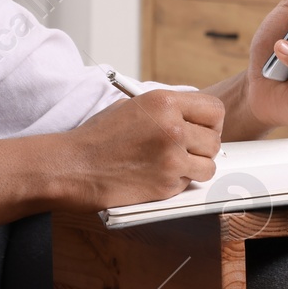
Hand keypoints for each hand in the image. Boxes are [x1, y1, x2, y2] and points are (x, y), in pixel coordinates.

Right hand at [53, 89, 224, 212]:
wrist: (73, 166)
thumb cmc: (97, 137)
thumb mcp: (132, 106)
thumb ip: (165, 109)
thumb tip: (189, 115)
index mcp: (164, 103)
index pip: (214, 110)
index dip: (211, 122)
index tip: (203, 128)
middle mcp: (172, 129)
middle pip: (215, 140)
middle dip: (203, 146)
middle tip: (187, 149)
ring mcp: (171, 159)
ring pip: (209, 166)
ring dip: (196, 167)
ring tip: (174, 163)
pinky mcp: (166, 185)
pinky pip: (189, 184)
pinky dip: (178, 182)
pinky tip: (157, 174)